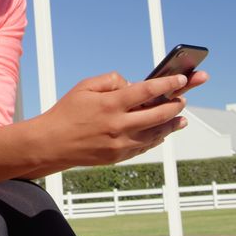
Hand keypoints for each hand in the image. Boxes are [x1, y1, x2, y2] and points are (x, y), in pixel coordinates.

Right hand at [34, 70, 208, 166]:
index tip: (181, 79)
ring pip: (156, 133)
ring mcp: (120, 143)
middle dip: (176, 104)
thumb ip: (111, 80)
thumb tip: (132, 84)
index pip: (147, 91)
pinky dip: (157, 138)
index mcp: (111, 104)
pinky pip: (145, 146)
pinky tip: (163, 132)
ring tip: (182, 118)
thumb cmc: (67, 112)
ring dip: (172, 124)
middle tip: (184, 98)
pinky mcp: (119, 156)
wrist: (52, 144)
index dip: (168, 84)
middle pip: (159, 114)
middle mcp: (119, 124)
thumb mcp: (85, 86)